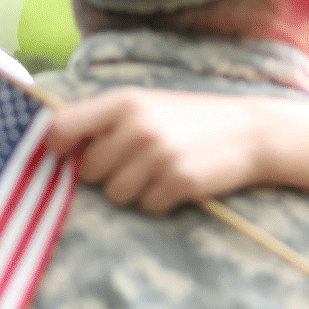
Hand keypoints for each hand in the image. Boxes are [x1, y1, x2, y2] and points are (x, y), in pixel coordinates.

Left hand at [46, 87, 261, 214]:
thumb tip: (55, 143)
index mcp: (125, 101)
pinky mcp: (179, 181)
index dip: (57, 146)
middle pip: (88, 171)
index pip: (63, 126)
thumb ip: (106, 119)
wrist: (252, 131)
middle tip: (136, 162)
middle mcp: (137, 126)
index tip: (65, 155)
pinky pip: (146, 207)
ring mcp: (158, 155)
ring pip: (115, 195)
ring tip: (159, 172)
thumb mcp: (149, 104)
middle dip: (106, 174)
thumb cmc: (193, 118)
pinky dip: (159, 201)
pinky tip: (178, 182)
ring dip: (133, 191)